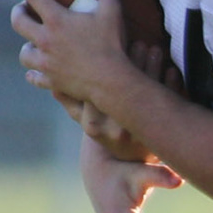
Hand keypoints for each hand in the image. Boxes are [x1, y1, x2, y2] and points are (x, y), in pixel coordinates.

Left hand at [13, 0, 139, 111]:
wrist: (110, 82)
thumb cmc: (111, 46)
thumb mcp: (112, 12)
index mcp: (56, 21)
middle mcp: (45, 41)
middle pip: (18, 22)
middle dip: (19, 12)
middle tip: (26, 9)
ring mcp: (46, 63)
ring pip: (24, 53)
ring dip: (27, 44)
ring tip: (34, 41)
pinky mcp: (51, 80)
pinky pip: (34, 77)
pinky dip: (34, 73)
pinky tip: (37, 70)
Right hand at [74, 41, 183, 160]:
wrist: (121, 169)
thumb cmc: (101, 134)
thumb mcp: (82, 119)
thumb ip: (67, 97)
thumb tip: (41, 76)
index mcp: (95, 124)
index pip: (101, 86)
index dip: (110, 62)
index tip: (115, 44)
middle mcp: (116, 129)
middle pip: (125, 87)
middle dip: (134, 62)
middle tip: (139, 43)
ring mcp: (139, 134)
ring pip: (148, 93)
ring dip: (153, 68)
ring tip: (155, 50)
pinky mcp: (158, 134)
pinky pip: (167, 105)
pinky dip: (171, 86)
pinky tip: (171, 70)